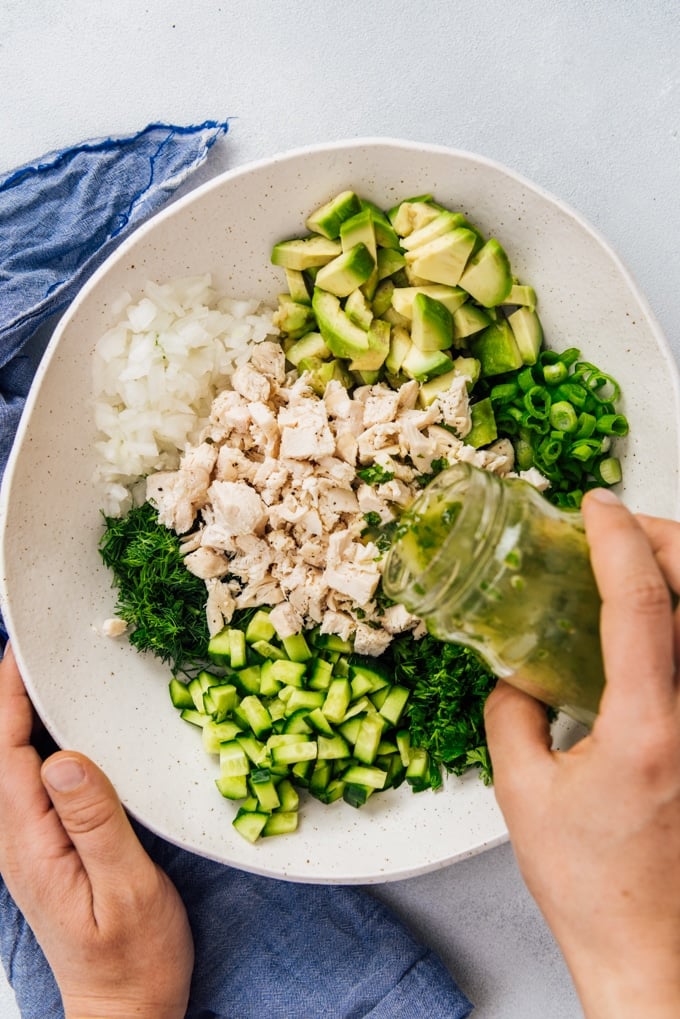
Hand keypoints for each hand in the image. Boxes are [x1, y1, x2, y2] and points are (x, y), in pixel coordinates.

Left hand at [0, 645, 193, 1018]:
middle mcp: (18, 840)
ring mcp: (28, 845)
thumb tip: (64, 758)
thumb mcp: (126, 889)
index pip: (6, 754)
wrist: (125, 1011)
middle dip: (9, 697)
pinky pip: (32, 781)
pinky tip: (64, 728)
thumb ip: (94, 823)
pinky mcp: (46, 848)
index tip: (20, 652)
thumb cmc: (134, 957)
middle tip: (35, 649)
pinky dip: (41, 742)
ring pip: (13, 765)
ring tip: (44, 674)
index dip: (9, 699)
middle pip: (0, 753)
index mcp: (31, 844)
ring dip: (22, 716)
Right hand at [485, 489, 679, 1018]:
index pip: (643, 601)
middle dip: (662, 538)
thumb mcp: (524, 793)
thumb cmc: (594, 888)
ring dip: (674, 574)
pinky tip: (647, 624)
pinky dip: (675, 619)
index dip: (616, 539)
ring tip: (629, 565)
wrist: (653, 951)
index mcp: (650, 726)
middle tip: (617, 529)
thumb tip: (513, 676)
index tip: (593, 505)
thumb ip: (510, 715)